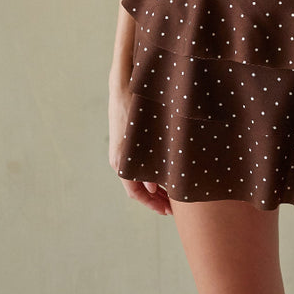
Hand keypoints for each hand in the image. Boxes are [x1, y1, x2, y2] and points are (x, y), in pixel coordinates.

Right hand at [108, 80, 172, 215]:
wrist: (123, 83)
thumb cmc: (137, 105)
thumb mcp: (146, 136)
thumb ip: (149, 164)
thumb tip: (153, 189)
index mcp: (122, 160)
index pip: (135, 193)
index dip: (152, 204)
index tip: (168, 211)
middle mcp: (119, 159)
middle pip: (136, 189)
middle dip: (155, 199)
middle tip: (174, 209)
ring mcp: (122, 151)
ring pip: (137, 179)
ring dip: (153, 188)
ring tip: (172, 195)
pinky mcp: (126, 143)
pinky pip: (137, 167)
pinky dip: (150, 175)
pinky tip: (165, 174)